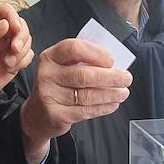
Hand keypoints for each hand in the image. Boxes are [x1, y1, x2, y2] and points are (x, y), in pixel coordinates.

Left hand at [0, 3, 32, 95]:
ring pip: (26, 39)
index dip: (12, 16)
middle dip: (21, 36)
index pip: (4, 10)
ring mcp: (8, 46)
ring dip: (22, 51)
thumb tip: (4, 24)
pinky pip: (28, 54)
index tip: (14, 28)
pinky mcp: (15, 59)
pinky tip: (10, 67)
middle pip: (20, 24)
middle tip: (14, 48)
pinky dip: (23, 61)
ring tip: (8, 62)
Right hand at [18, 39, 131, 163]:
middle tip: (127, 78)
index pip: (73, 48)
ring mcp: (49, 95)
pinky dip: (103, 107)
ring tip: (123, 92)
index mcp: (50, 57)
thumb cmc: (57, 86)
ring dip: (110, 94)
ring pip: (87, 95)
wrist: (37, 114)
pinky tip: (113, 104)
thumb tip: (113, 64)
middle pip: (83, 74)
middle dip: (110, 77)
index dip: (95, 53)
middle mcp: (46, 74)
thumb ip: (82, 62)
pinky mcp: (56, 114)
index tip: (111, 60)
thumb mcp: (63, 67)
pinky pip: (85, 111)